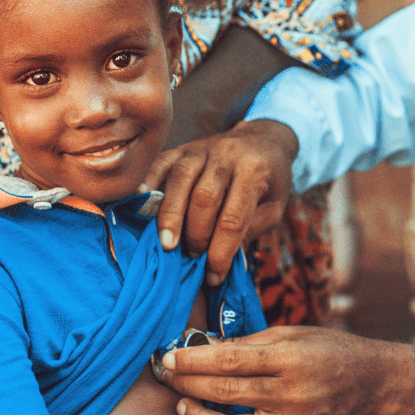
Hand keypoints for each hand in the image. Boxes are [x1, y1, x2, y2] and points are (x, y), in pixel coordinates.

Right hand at [143, 119, 298, 285]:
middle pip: (204, 197)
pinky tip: (140, 208)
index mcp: (254, 171)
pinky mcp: (182, 148)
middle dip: (196, 234)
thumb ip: (251, 231)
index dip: (221, 252)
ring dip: (170, 215)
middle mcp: (227, 155)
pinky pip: (160, 164)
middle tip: (193, 258)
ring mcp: (202, 148)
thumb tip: (221, 263)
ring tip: (167, 244)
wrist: (264, 138)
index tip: (213, 276)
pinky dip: (148, 185)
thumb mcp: (274, 206)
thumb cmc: (270, 180)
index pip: (233, 218)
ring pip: (180, 179)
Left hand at [158, 326, 414, 414]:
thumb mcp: (296, 334)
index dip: (195, 358)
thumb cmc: (334, 350)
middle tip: (166, 373)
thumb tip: (209, 347)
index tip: (171, 355)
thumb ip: (253, 343)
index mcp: (292, 357)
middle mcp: (292, 393)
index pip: (231, 359)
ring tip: (182, 402)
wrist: (373, 384)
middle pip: (225, 391)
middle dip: (188, 382)